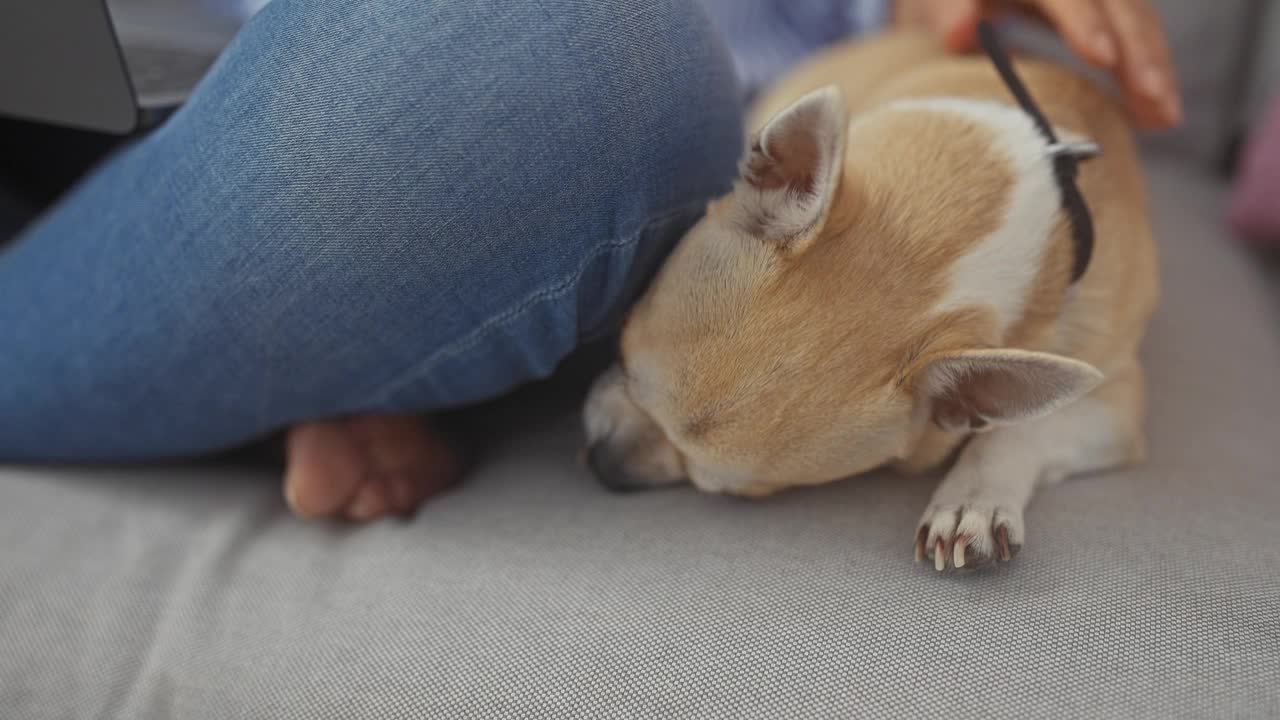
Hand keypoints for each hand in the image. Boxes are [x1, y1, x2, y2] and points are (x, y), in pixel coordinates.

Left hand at [894, 0, 1181, 129]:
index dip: (1085, 21)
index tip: (1101, 57)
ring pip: (1138, 19)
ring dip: (1155, 68)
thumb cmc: (947, 3)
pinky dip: (1147, 73)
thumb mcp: (940, 2)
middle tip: (1154, 101)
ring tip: (1165, 118)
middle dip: (1140, 51)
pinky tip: (1157, 115)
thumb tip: (960, 31)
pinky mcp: (1106, 10)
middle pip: (1119, 3)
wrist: (961, 0)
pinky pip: (1136, 35)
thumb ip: (949, 11)